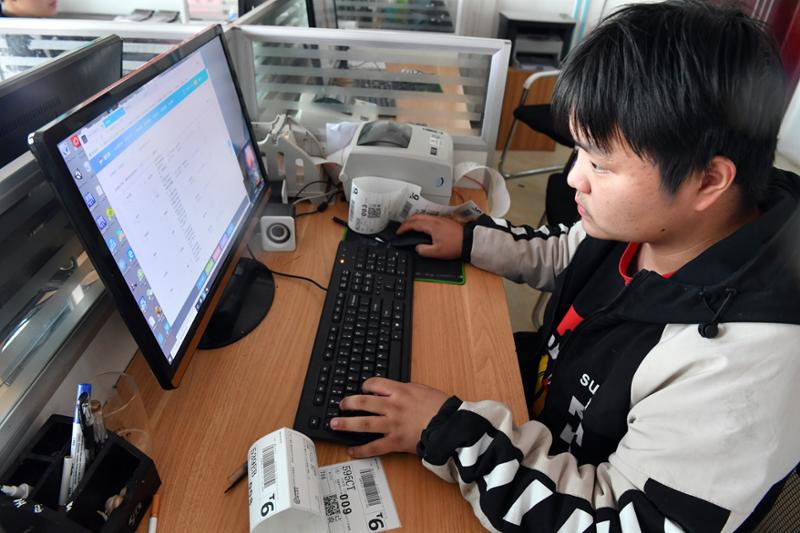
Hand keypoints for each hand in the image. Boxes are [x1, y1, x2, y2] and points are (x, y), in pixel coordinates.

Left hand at [331, 378, 449, 457]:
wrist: (450, 425)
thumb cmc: (440, 407)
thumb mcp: (422, 389)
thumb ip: (405, 390)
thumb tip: (394, 390)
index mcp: (399, 391)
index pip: (374, 384)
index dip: (365, 386)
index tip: (362, 389)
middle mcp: (392, 406)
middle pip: (363, 402)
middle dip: (348, 403)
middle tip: (340, 405)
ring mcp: (392, 425)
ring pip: (364, 423)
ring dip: (347, 424)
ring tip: (335, 424)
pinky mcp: (395, 442)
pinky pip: (374, 447)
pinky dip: (361, 450)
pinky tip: (351, 450)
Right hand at [396, 214, 462, 258]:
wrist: (469, 242)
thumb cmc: (455, 246)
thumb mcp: (437, 253)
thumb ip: (424, 250)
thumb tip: (417, 248)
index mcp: (432, 226)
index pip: (413, 224)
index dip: (404, 228)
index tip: (398, 232)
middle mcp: (435, 220)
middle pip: (417, 216)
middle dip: (407, 221)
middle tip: (402, 228)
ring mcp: (440, 219)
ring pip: (423, 215)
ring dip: (414, 220)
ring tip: (410, 226)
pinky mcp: (445, 221)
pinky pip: (429, 217)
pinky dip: (421, 220)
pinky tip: (422, 226)